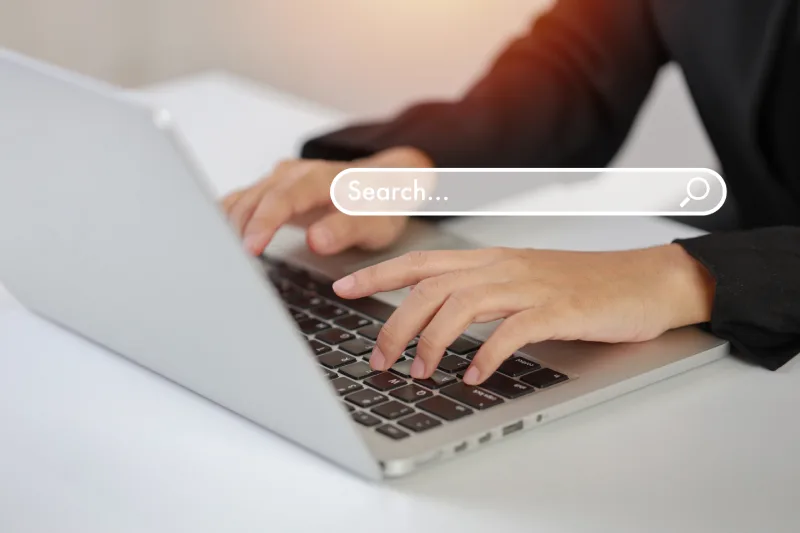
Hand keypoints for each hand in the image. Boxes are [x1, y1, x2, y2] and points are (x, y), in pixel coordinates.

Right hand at [221, 146, 432, 255]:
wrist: (382, 182)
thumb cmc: (376, 205)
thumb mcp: (374, 223)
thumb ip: (346, 229)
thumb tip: (316, 240)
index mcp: (319, 178)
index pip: (283, 197)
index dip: (264, 222)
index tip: (250, 248)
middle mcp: (294, 174)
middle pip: (255, 198)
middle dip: (239, 230)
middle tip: (230, 265)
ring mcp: (279, 179)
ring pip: (243, 199)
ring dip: (229, 227)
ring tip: (221, 260)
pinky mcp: (270, 189)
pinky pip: (241, 199)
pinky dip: (226, 218)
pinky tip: (215, 240)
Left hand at [332, 245, 714, 384]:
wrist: (646, 281)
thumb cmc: (582, 286)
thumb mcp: (523, 282)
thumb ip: (481, 295)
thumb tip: (437, 321)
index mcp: (491, 259)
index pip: (422, 261)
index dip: (379, 272)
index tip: (344, 285)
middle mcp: (504, 267)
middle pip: (432, 287)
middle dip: (395, 323)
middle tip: (379, 359)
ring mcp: (531, 286)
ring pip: (463, 305)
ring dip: (434, 342)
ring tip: (420, 373)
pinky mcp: (559, 309)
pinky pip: (512, 331)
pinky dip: (487, 355)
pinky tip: (474, 376)